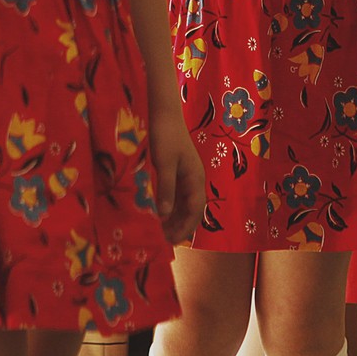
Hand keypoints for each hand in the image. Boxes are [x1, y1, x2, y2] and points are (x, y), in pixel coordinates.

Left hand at [148, 109, 205, 244]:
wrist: (165, 114)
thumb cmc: (166, 137)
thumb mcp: (164, 164)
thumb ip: (165, 189)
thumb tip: (164, 215)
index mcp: (195, 179)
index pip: (195, 211)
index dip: (185, 228)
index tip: (173, 241)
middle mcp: (194, 180)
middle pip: (192, 210)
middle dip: (182, 226)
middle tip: (165, 240)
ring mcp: (187, 176)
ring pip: (185, 204)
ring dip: (177, 218)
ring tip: (163, 231)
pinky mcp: (179, 171)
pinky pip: (178, 195)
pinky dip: (172, 207)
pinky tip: (161, 213)